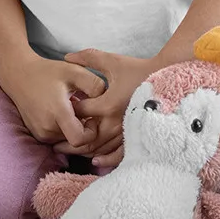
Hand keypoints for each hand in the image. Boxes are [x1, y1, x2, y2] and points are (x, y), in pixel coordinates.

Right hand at [4, 56, 105, 147]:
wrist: (19, 76)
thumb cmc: (49, 72)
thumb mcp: (74, 71)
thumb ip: (95, 84)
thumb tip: (107, 100)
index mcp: (57, 112)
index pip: (79, 140)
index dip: (91, 131)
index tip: (91, 116)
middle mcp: (47, 128)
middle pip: (76, 142)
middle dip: (85, 129)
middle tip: (85, 110)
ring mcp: (41, 134)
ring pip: (68, 142)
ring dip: (75, 128)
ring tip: (74, 108)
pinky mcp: (38, 136)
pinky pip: (59, 139)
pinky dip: (66, 129)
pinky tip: (65, 112)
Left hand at [53, 49, 158, 167]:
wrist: (165, 79)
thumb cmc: (138, 69)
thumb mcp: (112, 61)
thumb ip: (89, 58)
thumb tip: (66, 56)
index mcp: (107, 103)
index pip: (79, 112)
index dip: (67, 111)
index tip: (60, 110)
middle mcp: (115, 122)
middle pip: (85, 136)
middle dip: (67, 140)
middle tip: (54, 142)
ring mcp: (125, 133)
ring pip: (99, 148)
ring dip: (82, 151)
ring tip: (68, 150)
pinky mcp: (135, 138)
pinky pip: (117, 155)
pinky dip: (105, 160)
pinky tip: (95, 161)